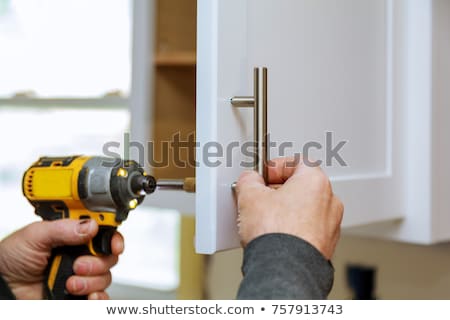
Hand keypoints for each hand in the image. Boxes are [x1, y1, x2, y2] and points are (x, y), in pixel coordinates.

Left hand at [0, 219, 123, 298]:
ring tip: (69, 283)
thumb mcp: (34, 236)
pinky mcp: (79, 295)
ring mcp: (80, 276)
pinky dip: (98, 297)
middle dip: (98, 261)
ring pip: (105, 277)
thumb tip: (90, 225)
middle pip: (109, 256)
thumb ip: (63, 228)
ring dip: (91, 280)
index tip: (114, 244)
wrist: (2, 289)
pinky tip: (86, 295)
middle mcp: (79, 255)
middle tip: (78, 264)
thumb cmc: (11, 260)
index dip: (113, 237)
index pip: (103, 233)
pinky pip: (101, 297)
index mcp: (72, 236)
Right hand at [235, 157, 342, 259]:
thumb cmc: (275, 233)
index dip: (275, 167)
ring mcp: (330, 225)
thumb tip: (249, 180)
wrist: (283, 269)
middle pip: (302, 186)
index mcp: (315, 181)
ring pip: (305, 209)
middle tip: (259, 197)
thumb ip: (249, 180)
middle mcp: (329, 201)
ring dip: (286, 211)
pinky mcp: (325, 245)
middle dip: (278, 190)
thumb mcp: (250, 196)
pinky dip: (293, 229)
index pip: (297, 162)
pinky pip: (308, 229)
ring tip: (265, 220)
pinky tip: (275, 236)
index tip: (262, 176)